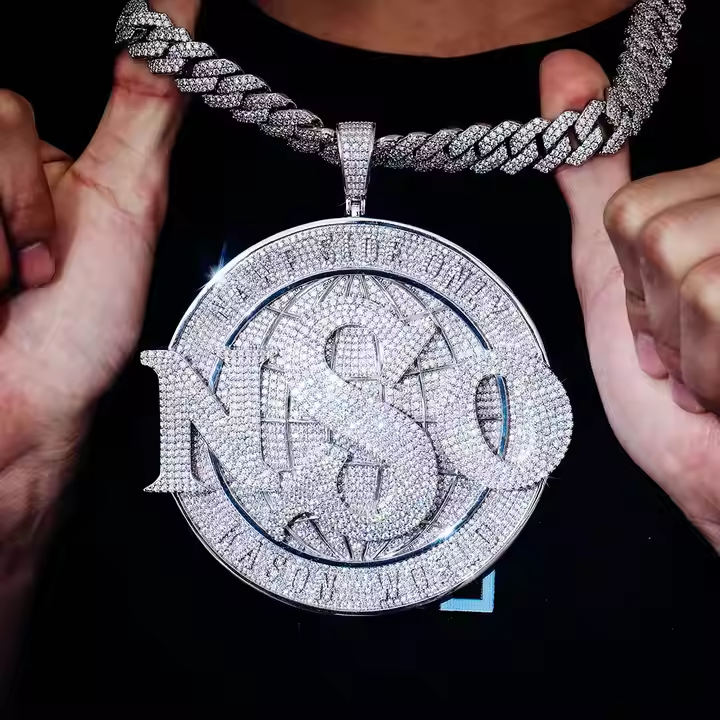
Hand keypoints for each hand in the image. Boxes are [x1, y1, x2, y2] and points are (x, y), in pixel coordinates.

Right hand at [0, 0, 199, 543]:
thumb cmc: (78, 330)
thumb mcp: (130, 206)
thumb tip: (176, 21)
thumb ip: (145, 111)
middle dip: (25, 205)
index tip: (53, 237)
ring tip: (2, 285)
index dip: (25, 157)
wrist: (24, 402)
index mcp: (29, 162)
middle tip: (38, 267)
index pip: (14, 101)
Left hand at [541, 51, 719, 549]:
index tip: (658, 317)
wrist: (715, 471)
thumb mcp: (615, 275)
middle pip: (659, 233)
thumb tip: (560, 77)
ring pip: (692, 269)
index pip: (634, 208)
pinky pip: (717, 298)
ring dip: (690, 346)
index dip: (632, 281)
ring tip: (711, 372)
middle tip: (688, 350)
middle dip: (659, 313)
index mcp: (715, 204)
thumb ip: (598, 185)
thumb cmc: (665, 394)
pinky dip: (713, 365)